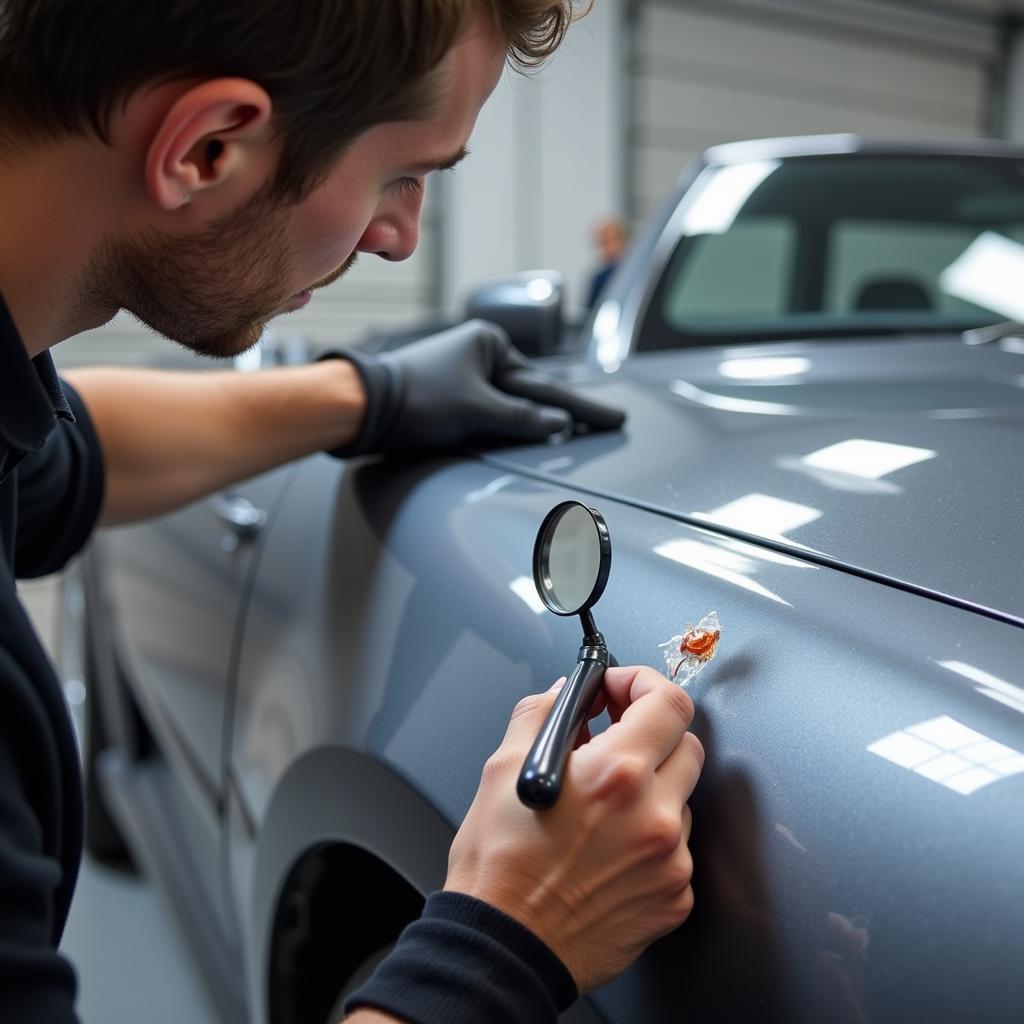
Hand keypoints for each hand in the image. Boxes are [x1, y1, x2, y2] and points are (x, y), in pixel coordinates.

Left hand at [332, 320, 624, 455]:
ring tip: (580, 430)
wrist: (364, 408)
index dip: (581, 407)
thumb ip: (521, 418)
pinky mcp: (453, 400)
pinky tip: (532, 432)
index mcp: (489, 344)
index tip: (615, 418)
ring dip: (540, 421)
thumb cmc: (416, 400)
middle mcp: (480, 355)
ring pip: (514, 405)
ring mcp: (466, 377)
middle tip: (611, 422)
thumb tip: (560, 424)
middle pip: (533, 392)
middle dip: (569, 410)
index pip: (544, 385)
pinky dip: (513, 425)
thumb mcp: (476, 409)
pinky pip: (494, 413)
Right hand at [444, 666, 703, 992]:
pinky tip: (609, 848)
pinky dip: (650, 838)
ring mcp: (671, 861)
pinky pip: (678, 848)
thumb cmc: (499, 869)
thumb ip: (542, 714)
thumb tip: (566, 694)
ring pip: (682, 798)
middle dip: (650, 733)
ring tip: (602, 807)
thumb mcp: (503, 769)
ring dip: (651, 788)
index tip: (621, 689)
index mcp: (616, 775)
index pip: (668, 702)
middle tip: (613, 737)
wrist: (504, 948)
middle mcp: (654, 816)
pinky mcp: (675, 898)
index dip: (644, 684)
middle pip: (686, 744)